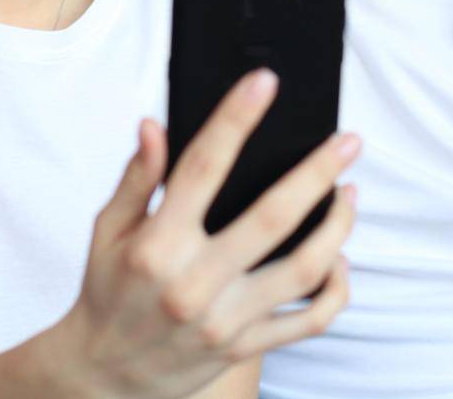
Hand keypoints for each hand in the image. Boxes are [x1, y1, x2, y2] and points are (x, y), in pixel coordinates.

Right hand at [51, 67, 358, 398]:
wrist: (102, 377)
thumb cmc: (107, 293)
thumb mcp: (106, 232)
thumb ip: (136, 178)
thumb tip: (154, 124)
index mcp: (156, 245)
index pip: (202, 167)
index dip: (235, 119)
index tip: (264, 83)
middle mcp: (194, 282)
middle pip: (272, 218)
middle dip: (316, 173)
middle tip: (348, 141)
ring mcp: (225, 320)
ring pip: (304, 270)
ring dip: (338, 227)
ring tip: (350, 193)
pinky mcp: (245, 347)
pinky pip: (309, 321)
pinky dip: (336, 288)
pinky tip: (340, 258)